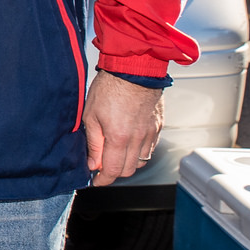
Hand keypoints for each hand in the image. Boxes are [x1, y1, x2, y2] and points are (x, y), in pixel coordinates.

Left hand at [80, 71, 164, 185]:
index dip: (103, 180)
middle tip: (103, 165)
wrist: (133, 69)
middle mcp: (138, 139)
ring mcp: (150, 133)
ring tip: (116, 153)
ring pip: (141, 161)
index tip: (96, 180)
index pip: (113, 171)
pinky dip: (140, 152)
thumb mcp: (91, 115)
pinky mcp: (158, 126)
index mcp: (119, 138)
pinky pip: (150, 148)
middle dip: (115, 172)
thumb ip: (93, 143)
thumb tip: (93, 164)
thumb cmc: (110, 88)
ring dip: (128, 163)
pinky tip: (130, 143)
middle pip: (129, 170)